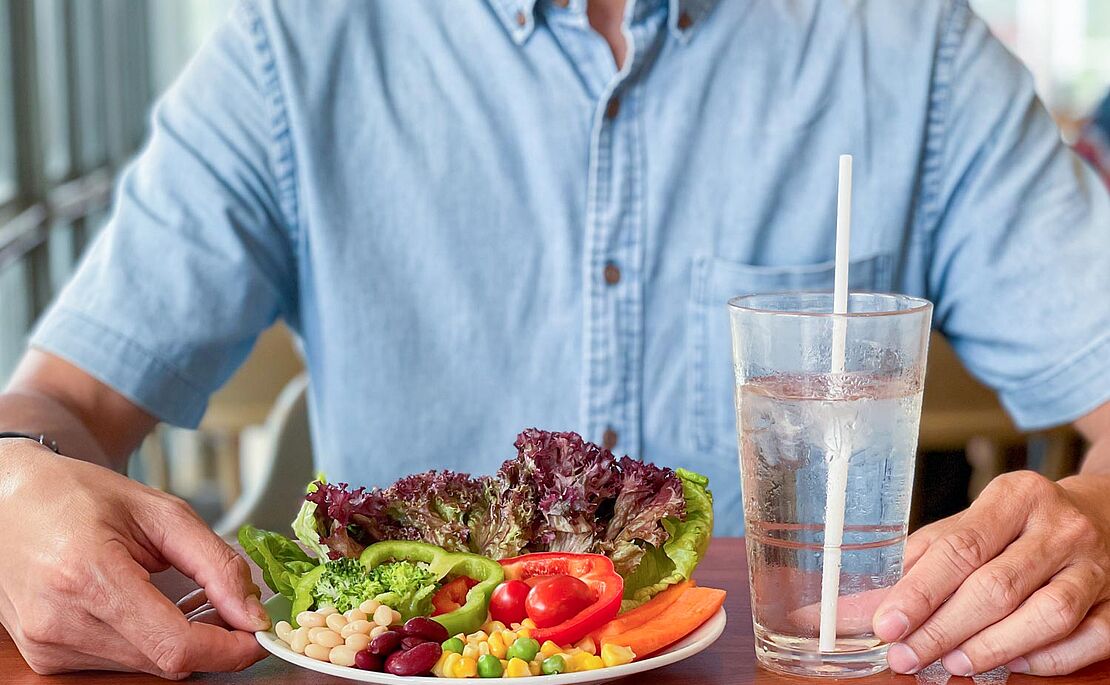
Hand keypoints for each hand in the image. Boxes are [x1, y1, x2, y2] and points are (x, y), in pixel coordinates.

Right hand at [0, 440, 268, 677]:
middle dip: (210, 641)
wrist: (9, 501)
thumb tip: (251, 612)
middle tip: (229, 607)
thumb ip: (215, 563)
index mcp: (89, 576)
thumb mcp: (162, 513)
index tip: (257, 635)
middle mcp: (60, 621)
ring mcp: (47, 645)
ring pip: (144, 666)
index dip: (226, 650)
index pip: (174, 645)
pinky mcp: (44, 657)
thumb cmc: (82, 496)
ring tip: (182, 597)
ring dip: (178, 641)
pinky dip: (147, 642)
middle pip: (163, 661)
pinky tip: (148, 608)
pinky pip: (118, 663)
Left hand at [873, 470, 1109, 675]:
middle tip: (906, 655)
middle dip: (944, 629)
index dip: (920, 591)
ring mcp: (1095, 566)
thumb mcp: (972, 521)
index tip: (887, 624)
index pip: (961, 548)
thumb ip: (925, 557)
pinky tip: (1009, 663)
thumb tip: (867, 605)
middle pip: (998, 587)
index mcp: (1016, 496)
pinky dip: (1045, 658)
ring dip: (992, 647)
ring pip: (1047, 615)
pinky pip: (1087, 639)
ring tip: (951, 663)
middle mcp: (1060, 527)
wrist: (1102, 512)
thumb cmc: (1020, 523)